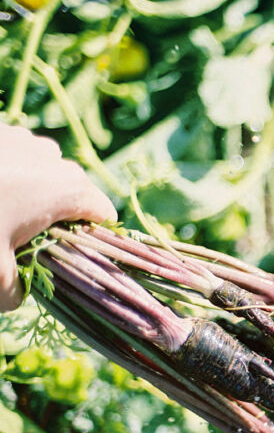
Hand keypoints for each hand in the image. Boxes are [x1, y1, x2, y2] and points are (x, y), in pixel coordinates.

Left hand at [0, 124, 116, 310]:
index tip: (65, 257)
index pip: (103, 215)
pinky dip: (2, 174)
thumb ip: (16, 293)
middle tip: (21, 241)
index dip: (91, 240)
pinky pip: (11, 156)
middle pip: (72, 192)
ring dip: (28, 193)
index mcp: (66, 189)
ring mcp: (20, 137)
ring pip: (41, 170)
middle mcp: (51, 157)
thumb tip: (17, 295)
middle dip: (54, 217)